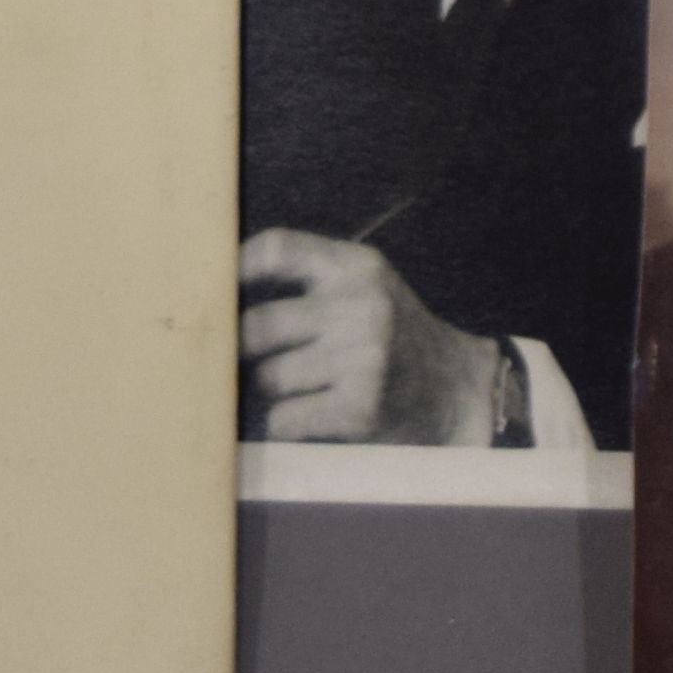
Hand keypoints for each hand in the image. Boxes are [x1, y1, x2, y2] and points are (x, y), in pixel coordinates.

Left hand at [233, 228, 500, 445]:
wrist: (458, 392)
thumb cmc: (394, 339)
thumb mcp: (367, 289)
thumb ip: (311, 280)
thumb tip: (220, 294)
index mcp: (359, 267)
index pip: (278, 248)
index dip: (236, 269)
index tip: (215, 291)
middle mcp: (361, 305)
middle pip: (258, 324)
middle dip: (245, 350)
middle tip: (248, 362)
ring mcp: (363, 358)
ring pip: (269, 377)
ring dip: (272, 391)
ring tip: (300, 389)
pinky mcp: (360, 408)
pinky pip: (285, 419)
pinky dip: (287, 424)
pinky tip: (312, 417)